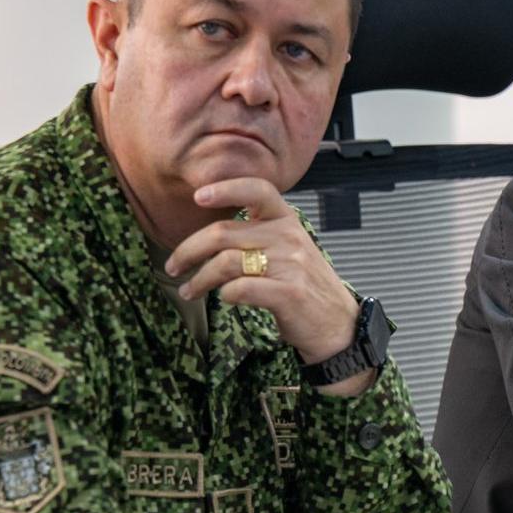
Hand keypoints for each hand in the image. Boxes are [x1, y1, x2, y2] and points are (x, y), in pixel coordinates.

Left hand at [166, 177, 363, 390]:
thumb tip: (208, 234)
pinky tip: (224, 299)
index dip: (225, 189)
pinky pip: (239, 289)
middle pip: (222, 234)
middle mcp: (289, 238)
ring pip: (225, 263)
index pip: (258, 190)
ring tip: (190, 290)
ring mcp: (290, 265)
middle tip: (174, 266)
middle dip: (188, 251)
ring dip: (198, 280)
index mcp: (287, 222)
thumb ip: (258, 235)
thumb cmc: (305, 286)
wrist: (338, 324)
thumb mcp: (289, 250)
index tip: (198, 196)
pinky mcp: (288, 293)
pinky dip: (224, 295)